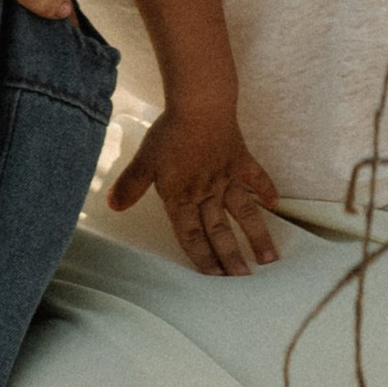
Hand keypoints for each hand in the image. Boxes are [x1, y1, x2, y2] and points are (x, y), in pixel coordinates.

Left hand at [107, 98, 281, 275]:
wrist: (201, 105)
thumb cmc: (170, 132)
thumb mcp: (145, 160)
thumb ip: (130, 185)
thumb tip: (112, 206)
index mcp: (183, 197)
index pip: (191, 235)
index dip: (202, 258)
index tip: (215, 279)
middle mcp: (207, 193)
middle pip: (219, 231)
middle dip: (231, 258)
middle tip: (244, 281)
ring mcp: (227, 177)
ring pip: (243, 212)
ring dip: (256, 235)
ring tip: (269, 259)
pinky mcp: (241, 159)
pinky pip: (257, 177)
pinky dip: (266, 189)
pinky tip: (276, 204)